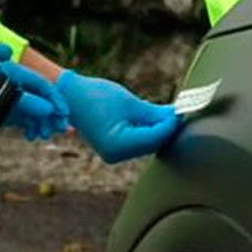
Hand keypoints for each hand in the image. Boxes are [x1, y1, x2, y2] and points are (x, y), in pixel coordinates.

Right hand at [56, 72, 181, 163]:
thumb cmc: (95, 96)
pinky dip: (147, 131)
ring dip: (158, 130)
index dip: (170, 124)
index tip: (182, 110)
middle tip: (179, 111)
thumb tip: (176, 115)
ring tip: (168, 113)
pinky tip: (154, 118)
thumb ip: (154, 112)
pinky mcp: (113, 149)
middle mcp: (115, 155)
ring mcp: (114, 154)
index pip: (154, 138)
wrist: (69, 97)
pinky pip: (137, 143)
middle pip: (151, 144)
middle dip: (166, 128)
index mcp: (117, 144)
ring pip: (146, 144)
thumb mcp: (128, 102)